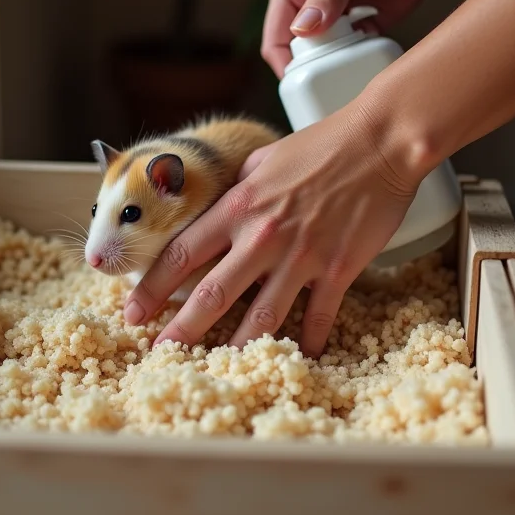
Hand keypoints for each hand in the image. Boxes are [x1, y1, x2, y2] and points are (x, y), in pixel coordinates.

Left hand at [123, 99, 419, 358]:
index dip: (152, 287)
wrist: (380, 142)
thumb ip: (235, 188)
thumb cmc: (321, 145)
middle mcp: (263, 236)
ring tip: (221, 372)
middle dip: (182, 330)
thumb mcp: (262, 159)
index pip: (181, 253)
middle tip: (161, 354)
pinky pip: (319, 316)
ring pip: (262, 317)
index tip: (133, 312)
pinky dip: (309, 341)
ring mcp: (302, 256)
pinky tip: (300, 358)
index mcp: (238, 206)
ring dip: (238, 348)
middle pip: (212, 293)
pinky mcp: (339, 269)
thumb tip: (219, 204)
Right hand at [262, 0, 435, 77]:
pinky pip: (343, 58)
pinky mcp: (347, 32)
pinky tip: (367, 54)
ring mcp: (325, 21)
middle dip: (310, 69)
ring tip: (354, 62)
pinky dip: (353, 62)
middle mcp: (302, 5)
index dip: (284, 62)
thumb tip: (302, 29)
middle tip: (335, 75)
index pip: (275, 34)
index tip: (305, 82)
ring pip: (317, 60)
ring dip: (333, 67)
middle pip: (293, 53)